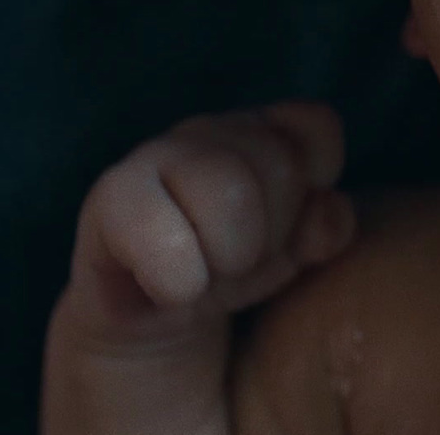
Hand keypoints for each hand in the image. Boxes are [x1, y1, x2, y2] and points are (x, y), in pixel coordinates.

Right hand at [64, 102, 356, 343]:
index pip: (315, 125)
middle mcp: (208, 132)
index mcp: (259, 132)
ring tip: (211, 276)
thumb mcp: (292, 252)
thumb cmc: (232, 269)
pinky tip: (175, 289)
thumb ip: (325, 226)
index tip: (297, 223)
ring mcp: (153, 157)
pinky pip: (160, 232)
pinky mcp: (110, 199)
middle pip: (277, 164)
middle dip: (273, 234)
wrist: (151, 315)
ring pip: (226, 189)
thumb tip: (328, 206)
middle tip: (243, 262)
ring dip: (231, 256)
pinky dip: (181, 278)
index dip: (319, 176)